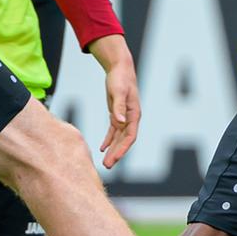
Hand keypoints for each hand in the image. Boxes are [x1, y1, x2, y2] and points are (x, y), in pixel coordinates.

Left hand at [88, 34, 141, 167]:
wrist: (120, 68)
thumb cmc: (120, 79)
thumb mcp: (118, 92)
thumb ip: (119, 107)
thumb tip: (120, 122)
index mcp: (134, 114)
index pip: (130, 136)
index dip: (123, 148)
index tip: (115, 158)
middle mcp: (130, 118)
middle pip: (124, 141)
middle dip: (117, 154)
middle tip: (107, 166)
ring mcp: (124, 117)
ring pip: (119, 138)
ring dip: (113, 150)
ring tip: (106, 163)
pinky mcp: (117, 114)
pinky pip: (113, 132)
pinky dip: (108, 140)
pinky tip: (102, 148)